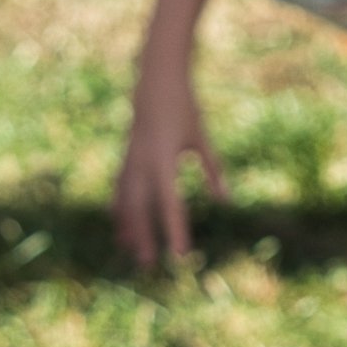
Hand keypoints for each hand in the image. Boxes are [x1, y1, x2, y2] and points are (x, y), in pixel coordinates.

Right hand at [114, 60, 228, 266]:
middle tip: (149, 266)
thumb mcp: (200, 139)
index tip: (180, 254)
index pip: (170, 203)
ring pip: (126, 200)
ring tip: (131, 254)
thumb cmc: (184, 108)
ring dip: (129, 227)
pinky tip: (121, 229)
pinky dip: (120, 209)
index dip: (175, 230)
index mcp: (164, 158)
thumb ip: (212, 170)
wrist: (155, 79)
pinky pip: (121, 188)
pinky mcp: (126, 157)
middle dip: (145, 236)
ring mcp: (130, 159)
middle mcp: (142, 162)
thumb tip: (225, 202)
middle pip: (142, 207)